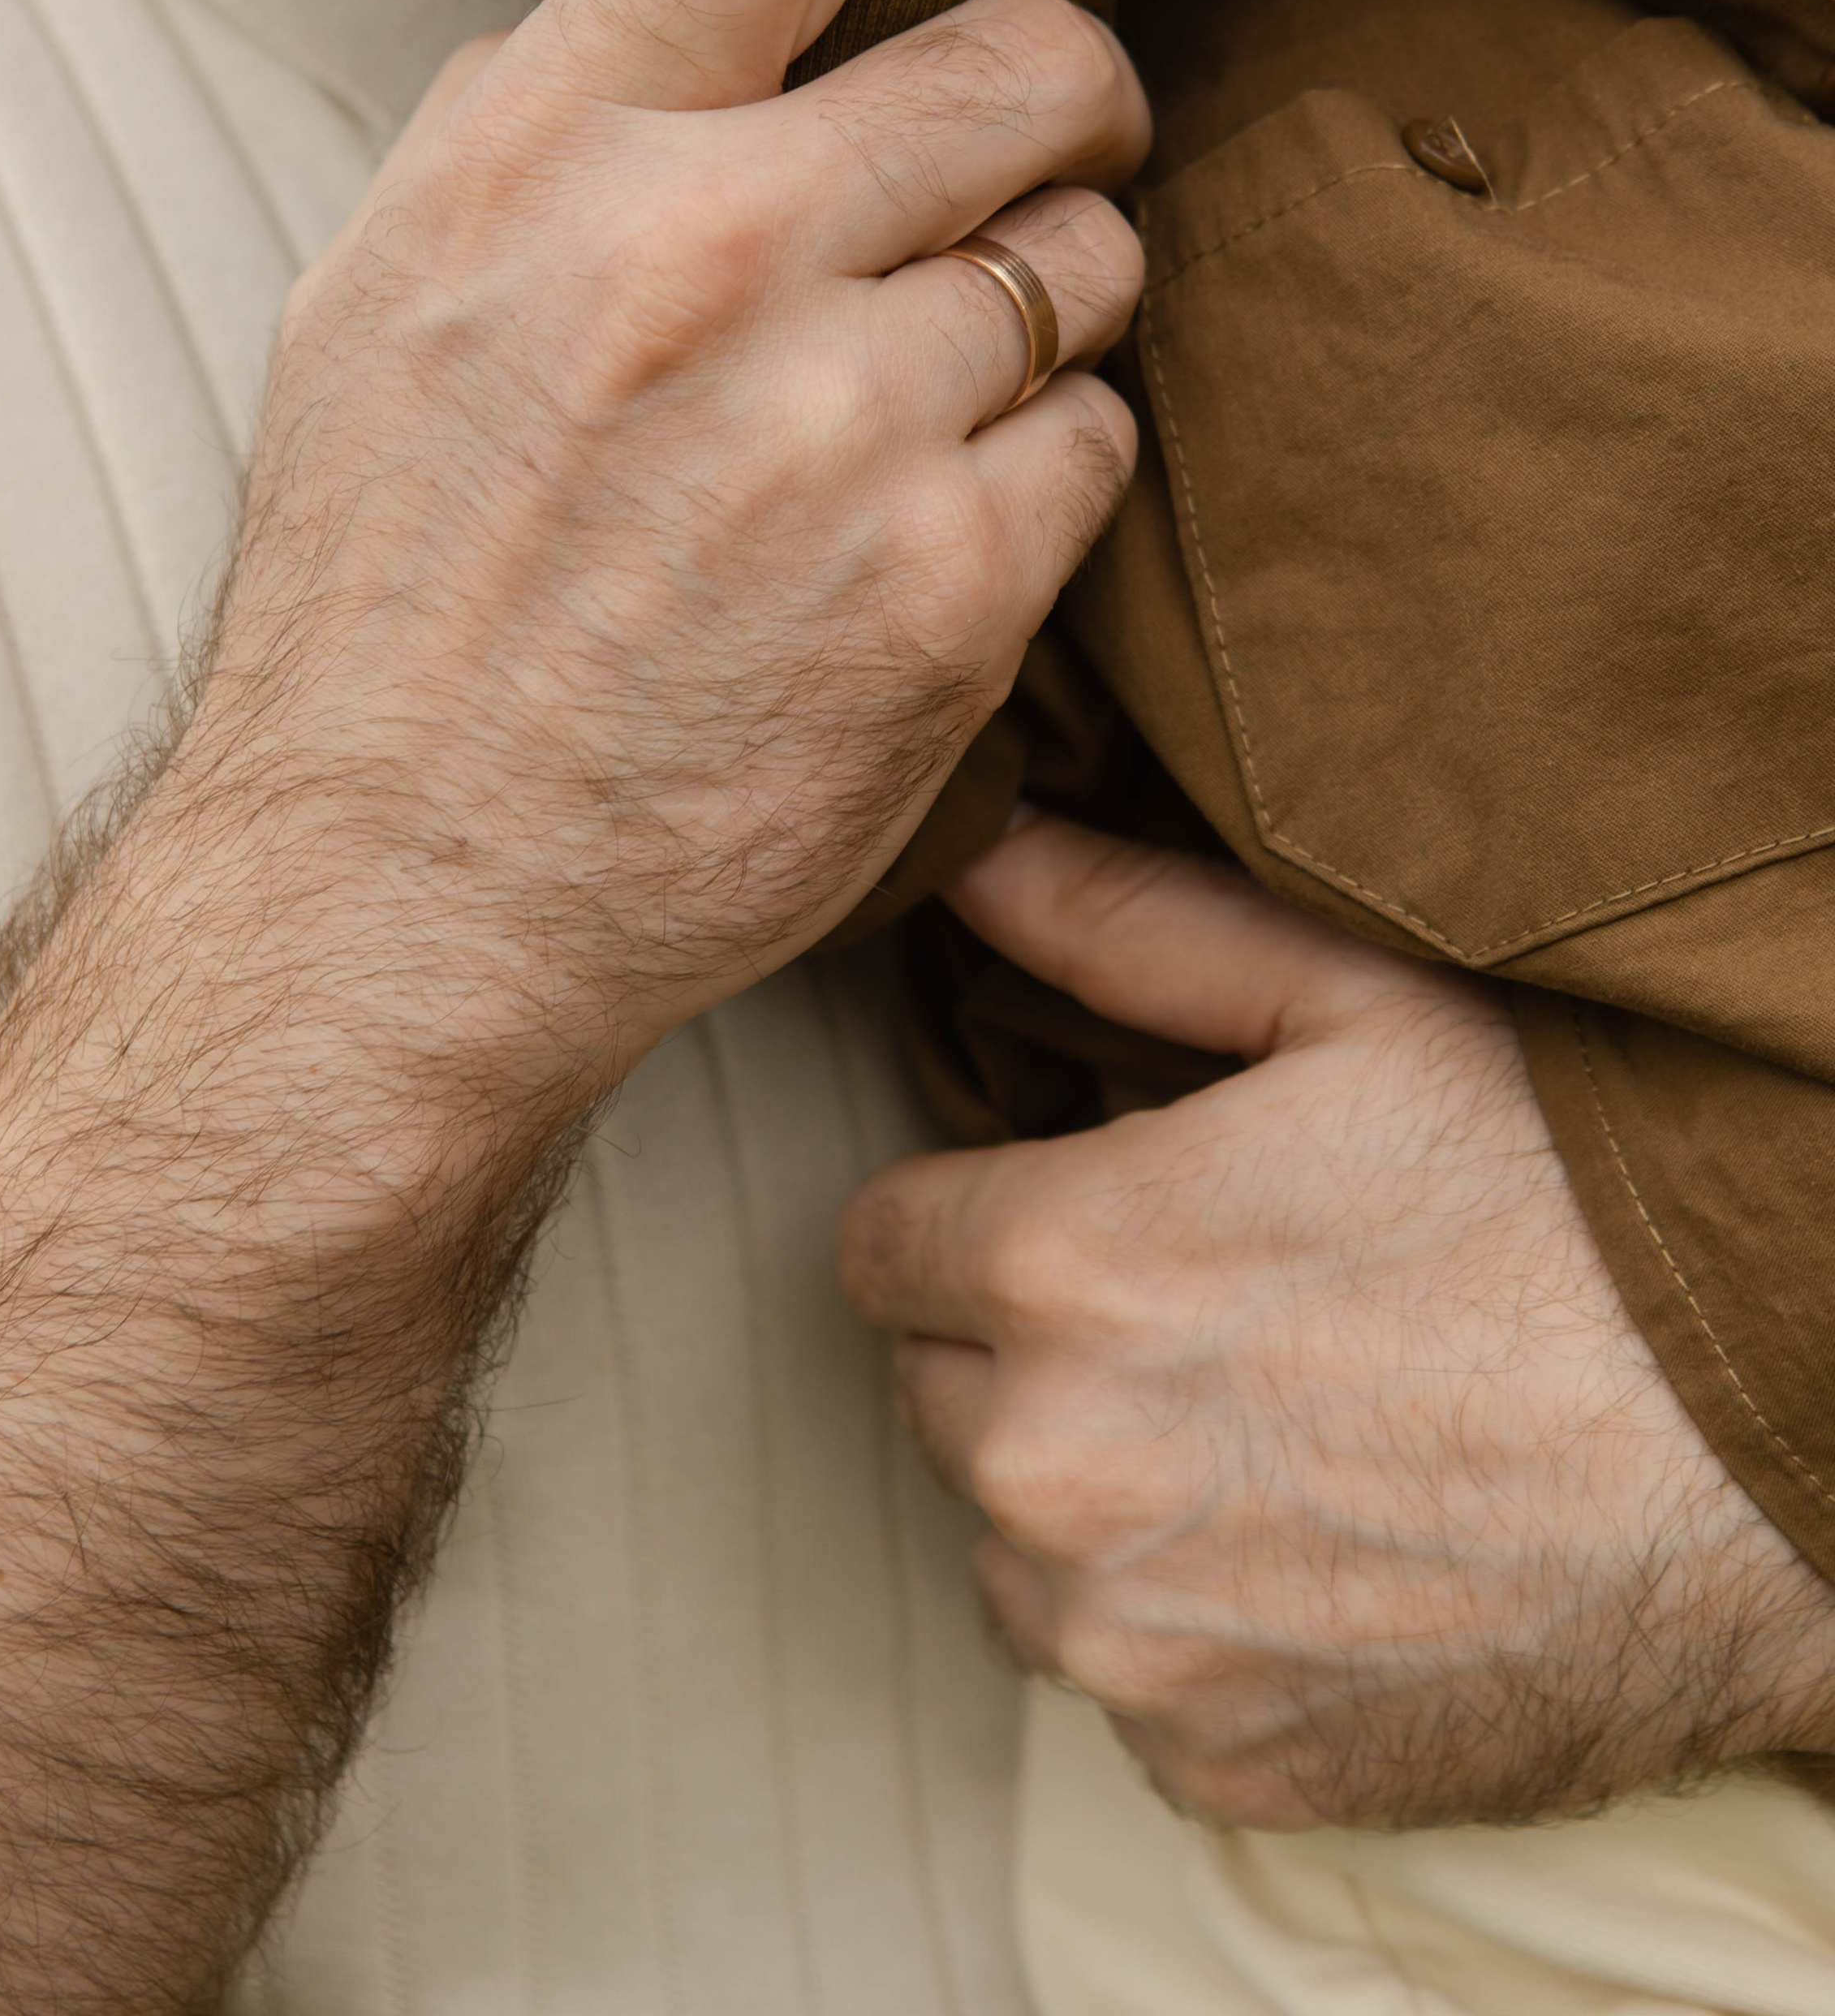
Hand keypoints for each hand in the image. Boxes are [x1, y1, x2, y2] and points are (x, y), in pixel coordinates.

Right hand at [205, 0, 1158, 1074]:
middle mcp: (695, 252)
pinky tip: (936, 533)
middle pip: (1027, 57)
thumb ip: (523, 127)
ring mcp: (833, 420)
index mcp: (545, 153)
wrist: (401, 892)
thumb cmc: (385, 597)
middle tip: (1034, 167)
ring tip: (934, 397)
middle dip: (1064, 105)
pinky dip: (1046, 471)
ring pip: (1089, 252)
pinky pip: (1099, 437)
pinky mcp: (948, 584)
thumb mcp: (377, 304)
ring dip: (1052, 304)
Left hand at [839, 818, 1834, 1826]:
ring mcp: (1137, 1643)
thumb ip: (1125, 927)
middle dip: (1029, 1351)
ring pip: (1019, 1553)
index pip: (878, 1245)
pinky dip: (1191, 1632)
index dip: (975, 1217)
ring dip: (1095, 1502)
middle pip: (940, 1396)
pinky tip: (1323, 1554)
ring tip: (1270, 1432)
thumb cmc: (1573, 1207)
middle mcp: (1060, 1472)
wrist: (1774, 1446)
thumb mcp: (1357, 1006)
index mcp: (1063, 1265)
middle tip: (1201, 1315)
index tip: (1072, 1214)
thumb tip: (972, 855)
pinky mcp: (1220, 1767)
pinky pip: (1129, 1689)